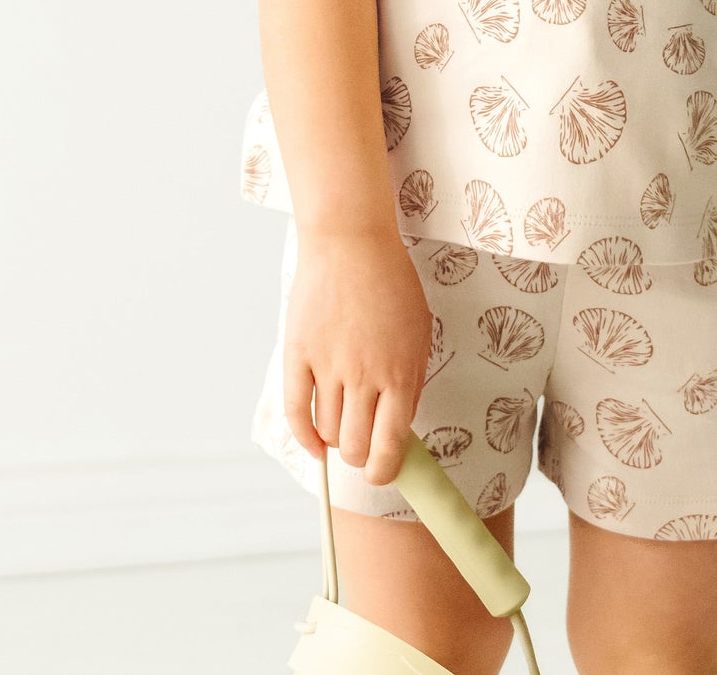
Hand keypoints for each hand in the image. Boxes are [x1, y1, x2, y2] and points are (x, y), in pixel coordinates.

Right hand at [283, 228, 434, 486]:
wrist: (351, 243)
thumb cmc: (391, 284)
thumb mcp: (419, 332)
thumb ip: (410, 381)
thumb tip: (398, 428)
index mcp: (402, 372)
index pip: (391, 446)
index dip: (386, 470)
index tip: (384, 473)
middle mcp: (365, 375)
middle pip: (357, 447)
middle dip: (362, 458)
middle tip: (364, 450)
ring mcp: (329, 366)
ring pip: (328, 433)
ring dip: (336, 442)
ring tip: (343, 428)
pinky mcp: (298, 355)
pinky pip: (297, 412)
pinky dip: (304, 438)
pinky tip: (314, 445)